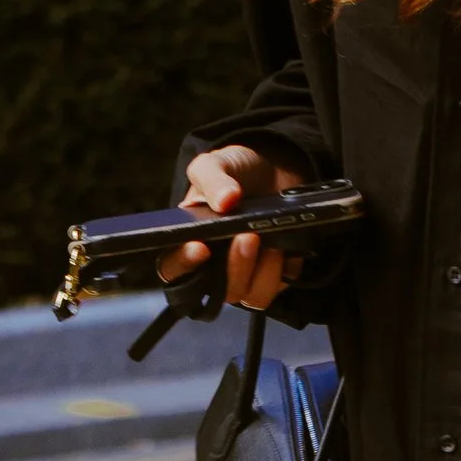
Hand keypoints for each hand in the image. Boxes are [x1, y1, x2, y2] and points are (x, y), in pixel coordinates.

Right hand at [160, 145, 309, 311]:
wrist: (274, 169)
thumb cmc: (234, 172)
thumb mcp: (214, 164)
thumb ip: (211, 179)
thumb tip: (225, 201)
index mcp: (189, 243)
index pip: (173, 269)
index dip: (183, 265)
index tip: (199, 247)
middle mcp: (216, 267)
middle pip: (219, 290)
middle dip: (235, 267)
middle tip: (247, 236)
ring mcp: (247, 275)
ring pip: (252, 296)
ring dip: (262, 273)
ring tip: (270, 241)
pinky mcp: (277, 275)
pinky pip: (281, 286)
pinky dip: (284, 268)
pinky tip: (286, 245)